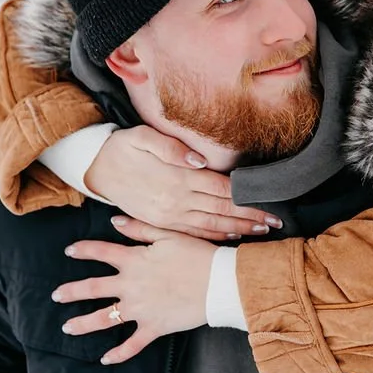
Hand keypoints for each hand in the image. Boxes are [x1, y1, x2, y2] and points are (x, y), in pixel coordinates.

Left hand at [52, 230, 215, 363]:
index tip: (69, 251)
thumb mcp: (168, 235)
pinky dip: (118, 354)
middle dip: (72, 291)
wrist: (219, 282)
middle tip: (56, 295)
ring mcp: (140, 309)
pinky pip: (132, 345)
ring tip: (68, 327)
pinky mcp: (153, 327)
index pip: (101, 252)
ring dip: (83, 323)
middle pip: (93, 288)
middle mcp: (131, 286)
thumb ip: (138, 229)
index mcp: (134, 261)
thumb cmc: (197, 255)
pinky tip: (104, 359)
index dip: (83, 250)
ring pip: (105, 319)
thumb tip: (115, 221)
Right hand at [85, 125, 279, 240]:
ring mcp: (169, 215)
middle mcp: (176, 200)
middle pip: (222, 209)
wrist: (95, 168)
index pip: (221, 189)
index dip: (247, 199)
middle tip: (276, 223)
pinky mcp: (161, 223)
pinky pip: (193, 232)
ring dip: (238, 228)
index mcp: (177, 178)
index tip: (270, 204)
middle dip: (250, 217)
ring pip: (211, 224)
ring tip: (261, 231)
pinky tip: (230, 236)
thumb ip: (171, 147)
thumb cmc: (122, 148)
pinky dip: (214, 235)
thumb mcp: (141, 136)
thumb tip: (200, 160)